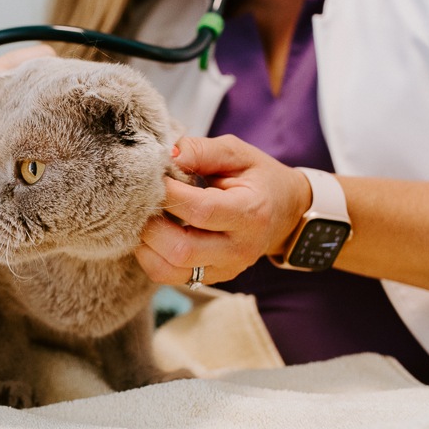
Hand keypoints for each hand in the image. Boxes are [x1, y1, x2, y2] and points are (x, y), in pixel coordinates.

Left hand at [137, 135, 310, 285]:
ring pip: (169, 269)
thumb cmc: (259, 179)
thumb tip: (167, 155)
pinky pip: (168, 276)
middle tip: (143, 201)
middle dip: (151, 224)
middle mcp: (238, 249)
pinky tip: (153, 233)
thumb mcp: (238, 154)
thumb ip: (202, 151)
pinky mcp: (211, 278)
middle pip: (181, 249)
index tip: (154, 177)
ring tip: (144, 217)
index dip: (170, 194)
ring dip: (145, 244)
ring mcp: (225, 268)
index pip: (201, 211)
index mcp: (250, 213)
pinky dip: (151, 256)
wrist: (285, 213)